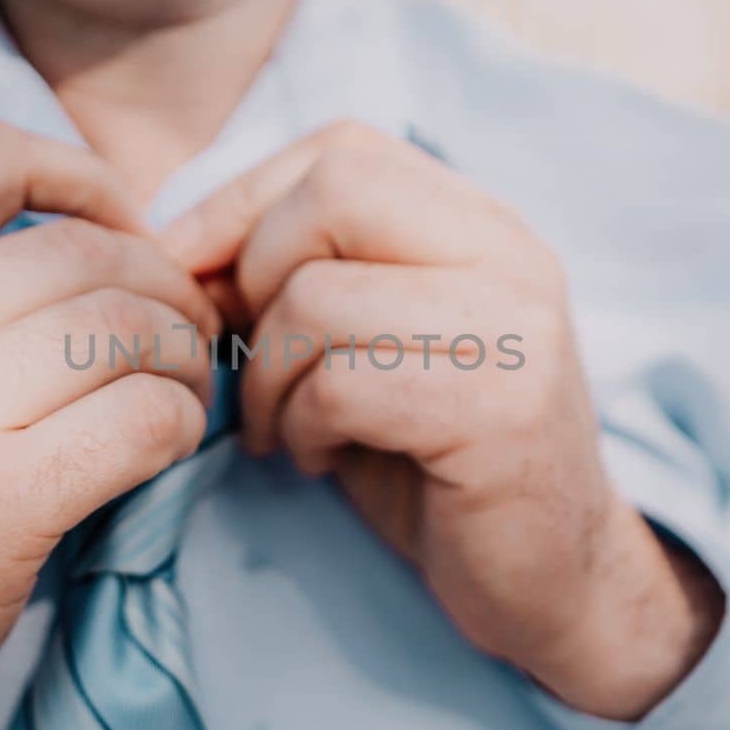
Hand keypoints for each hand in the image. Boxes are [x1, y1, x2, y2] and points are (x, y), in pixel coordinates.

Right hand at [0, 120, 220, 729]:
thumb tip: (96, 244)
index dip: (85, 177)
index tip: (125, 231)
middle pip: (87, 252)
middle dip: (166, 289)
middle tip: (185, 336)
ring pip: (127, 329)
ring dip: (184, 360)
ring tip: (180, 394)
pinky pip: (143, 419)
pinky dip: (181, 424)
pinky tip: (166, 447)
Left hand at [162, 121, 721, 720]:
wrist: (553, 579)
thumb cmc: (436, 461)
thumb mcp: (369, 346)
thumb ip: (304, 278)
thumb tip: (176, 249)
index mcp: (483, 225)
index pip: (343, 150)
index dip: (243, 199)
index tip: (190, 272)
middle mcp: (513, 256)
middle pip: (334, 192)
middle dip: (252, 273)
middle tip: (248, 356)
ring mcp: (517, 329)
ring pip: (318, 295)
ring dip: (268, 374)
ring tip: (285, 426)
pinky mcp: (500, 411)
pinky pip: (341, 384)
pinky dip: (301, 425)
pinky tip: (318, 457)